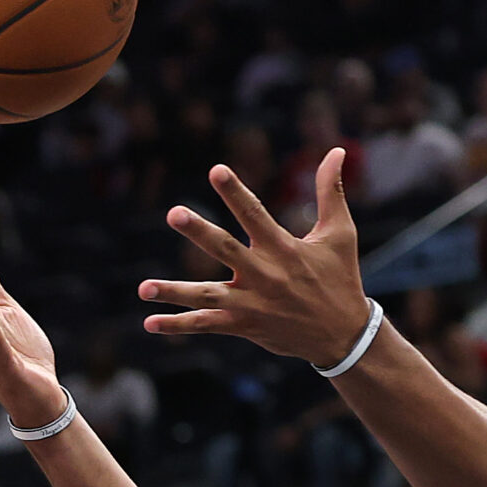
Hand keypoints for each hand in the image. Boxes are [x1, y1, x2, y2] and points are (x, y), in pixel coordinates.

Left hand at [140, 150, 374, 368]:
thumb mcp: (340, 233)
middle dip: (199, 232)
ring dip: (174, 292)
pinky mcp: (244, 325)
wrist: (343, 335)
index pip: (255, 214)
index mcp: (284, 249)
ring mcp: (252, 303)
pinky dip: (178, 325)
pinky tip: (150, 323)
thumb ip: (331, 191)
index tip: (216, 171)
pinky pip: (206, 324)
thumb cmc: (340, 277)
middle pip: (225, 249)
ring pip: (207, 295)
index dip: (235, 192)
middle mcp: (264, 275)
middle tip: (174, 213)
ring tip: (143, 288)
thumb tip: (336, 151)